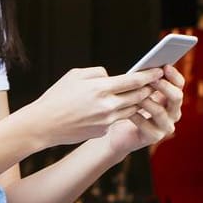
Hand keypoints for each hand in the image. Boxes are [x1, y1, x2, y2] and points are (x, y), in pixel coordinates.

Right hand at [23, 67, 163, 147]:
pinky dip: (119, 113)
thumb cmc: (58, 96)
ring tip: (143, 94)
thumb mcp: (75, 75)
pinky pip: (117, 119)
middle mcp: (107, 105)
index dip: (150, 75)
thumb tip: (113, 76)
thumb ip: (98, 73)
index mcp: (101, 88)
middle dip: (149, 88)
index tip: (159, 70)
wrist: (44, 124)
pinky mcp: (103, 131)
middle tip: (156, 82)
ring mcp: (106, 121)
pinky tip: (117, 108)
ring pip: (132, 109)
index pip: (135, 80)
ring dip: (139, 102)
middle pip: (139, 96)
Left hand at [101, 64, 184, 156]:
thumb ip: (143, 82)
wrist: (120, 134)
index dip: (174, 75)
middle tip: (152, 79)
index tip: (165, 66)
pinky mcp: (154, 137)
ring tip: (136, 94)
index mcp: (171, 99)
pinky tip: (127, 111)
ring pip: (160, 111)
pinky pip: (145, 124)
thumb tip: (142, 68)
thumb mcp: (138, 93)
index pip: (179, 85)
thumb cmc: (129, 108)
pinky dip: (136, 116)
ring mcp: (165, 126)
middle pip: (177, 97)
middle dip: (165, 86)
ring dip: (147, 101)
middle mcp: (173, 112)